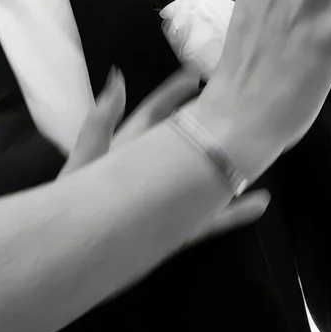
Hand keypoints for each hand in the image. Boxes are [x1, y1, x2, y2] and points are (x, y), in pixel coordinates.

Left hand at [65, 67, 266, 241]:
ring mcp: (167, 204)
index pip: (156, 114)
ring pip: (205, 180)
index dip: (175, 92)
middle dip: (211, 125)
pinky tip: (260, 204)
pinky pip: (210, 222)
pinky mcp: (174, 233)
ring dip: (230, 168)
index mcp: (129, 150)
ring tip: (261, 151)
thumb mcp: (85, 161)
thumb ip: (102, 122)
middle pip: (187, 142)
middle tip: (241, 107)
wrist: (69, 258)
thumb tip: (118, 76)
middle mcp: (153, 174)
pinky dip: (234, 214)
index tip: (199, 73)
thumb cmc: (72, 209)